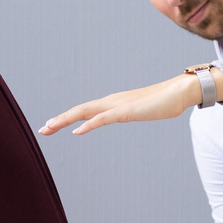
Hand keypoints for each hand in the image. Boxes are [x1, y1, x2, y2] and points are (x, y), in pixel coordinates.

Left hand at [41, 73, 202, 136]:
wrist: (179, 92)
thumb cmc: (163, 102)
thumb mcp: (140, 111)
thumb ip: (128, 113)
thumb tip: (123, 115)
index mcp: (112, 103)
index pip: (85, 111)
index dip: (67, 118)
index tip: (52, 126)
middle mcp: (110, 102)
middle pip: (79, 110)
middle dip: (59, 119)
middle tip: (42, 129)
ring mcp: (118, 105)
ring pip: (86, 112)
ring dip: (66, 119)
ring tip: (50, 126)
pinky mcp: (126, 111)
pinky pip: (104, 118)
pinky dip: (89, 124)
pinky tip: (77, 131)